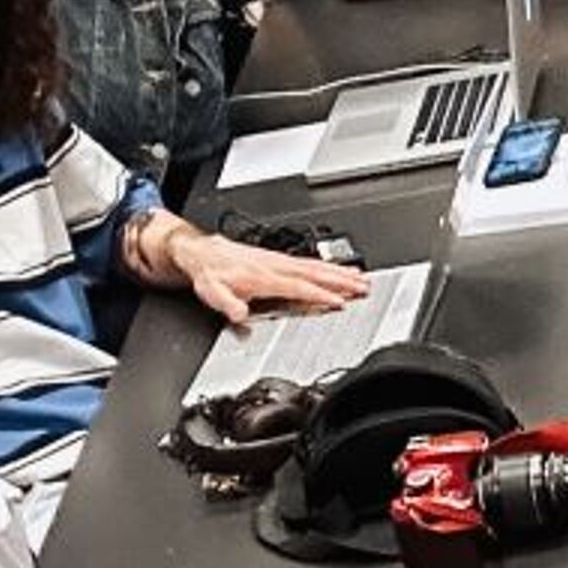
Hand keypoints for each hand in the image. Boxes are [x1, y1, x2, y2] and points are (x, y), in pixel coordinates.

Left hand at [181, 235, 369, 326]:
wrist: (204, 253)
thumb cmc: (211, 274)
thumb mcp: (213, 293)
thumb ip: (228, 304)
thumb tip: (240, 314)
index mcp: (264, 277)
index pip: (298, 287)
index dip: (319, 294)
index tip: (340, 301)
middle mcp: (276, 266)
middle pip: (315, 274)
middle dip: (341, 281)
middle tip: (363, 288)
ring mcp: (281, 261)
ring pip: (316, 266)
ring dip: (340, 273)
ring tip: (361, 280)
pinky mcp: (281, 259)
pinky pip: (310, 262)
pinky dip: (329, 266)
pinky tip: (341, 271)